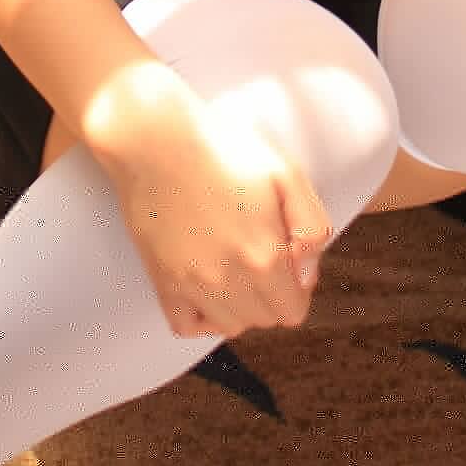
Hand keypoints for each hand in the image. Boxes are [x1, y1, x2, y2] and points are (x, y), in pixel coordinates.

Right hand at [97, 80, 332, 340]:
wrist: (155, 138)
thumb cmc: (221, 147)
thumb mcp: (286, 172)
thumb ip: (311, 228)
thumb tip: (307, 276)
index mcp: (264, 256)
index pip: (293, 311)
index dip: (296, 285)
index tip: (285, 256)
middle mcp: (228, 279)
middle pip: (264, 319)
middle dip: (271, 294)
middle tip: (260, 250)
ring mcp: (191, 284)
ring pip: (230, 326)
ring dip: (239, 304)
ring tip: (233, 263)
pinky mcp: (162, 281)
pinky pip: (186, 327)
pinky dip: (200, 315)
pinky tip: (206, 283)